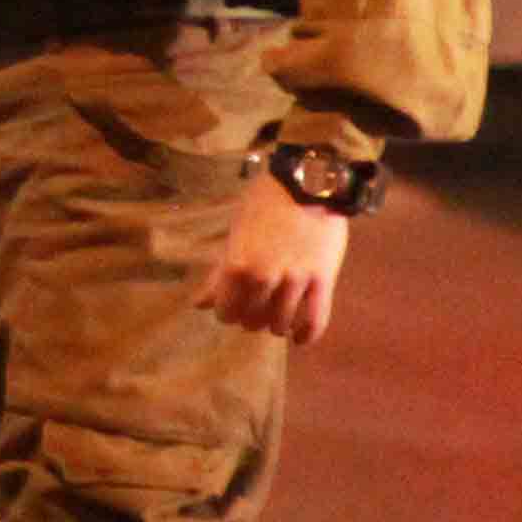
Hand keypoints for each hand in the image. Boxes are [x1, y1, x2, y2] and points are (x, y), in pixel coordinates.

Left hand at [203, 185, 349, 344]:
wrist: (307, 182)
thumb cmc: (264, 204)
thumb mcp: (235, 234)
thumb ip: (218, 273)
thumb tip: (198, 304)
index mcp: (236, 265)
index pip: (226, 311)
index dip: (227, 314)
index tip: (231, 310)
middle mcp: (264, 276)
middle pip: (252, 320)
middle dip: (251, 320)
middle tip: (254, 312)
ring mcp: (296, 279)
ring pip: (281, 323)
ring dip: (276, 326)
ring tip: (276, 321)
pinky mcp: (323, 279)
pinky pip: (316, 319)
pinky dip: (306, 335)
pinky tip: (299, 339)